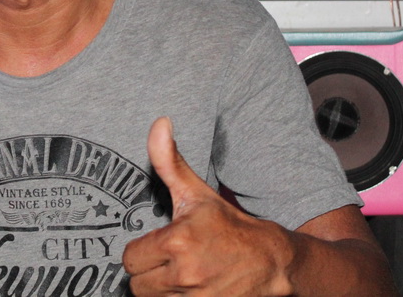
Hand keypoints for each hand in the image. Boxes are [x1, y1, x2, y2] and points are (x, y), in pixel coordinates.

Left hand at [122, 118, 295, 295]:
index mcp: (177, 241)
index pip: (130, 259)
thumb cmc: (230, 226)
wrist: (272, 262)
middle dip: (150, 274)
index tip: (159, 247)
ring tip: (181, 276)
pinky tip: (190, 290)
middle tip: (169, 262)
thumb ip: (169, 161)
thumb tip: (159, 123)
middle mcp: (186, 274)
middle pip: (139, 285)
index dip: (141, 252)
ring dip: (163, 292)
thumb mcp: (197, 193)